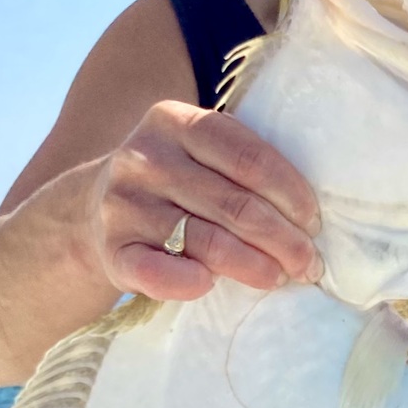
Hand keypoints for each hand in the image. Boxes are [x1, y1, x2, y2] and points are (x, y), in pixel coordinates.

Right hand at [86, 100, 322, 301]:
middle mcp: (145, 158)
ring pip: (207, 241)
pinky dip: (186, 282)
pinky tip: (209, 285)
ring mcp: (123, 205)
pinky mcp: (112, 250)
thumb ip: (239, 164)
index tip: (314, 223)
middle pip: (235, 204)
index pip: (249, 158)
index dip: (291, 194)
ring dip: (254, 266)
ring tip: (280, 277)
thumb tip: (308, 217)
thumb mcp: (196, 153)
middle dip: (283, 239)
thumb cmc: (172, 184)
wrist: (93, 209)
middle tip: (308, 263)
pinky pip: (156, 272)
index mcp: (174, 121)